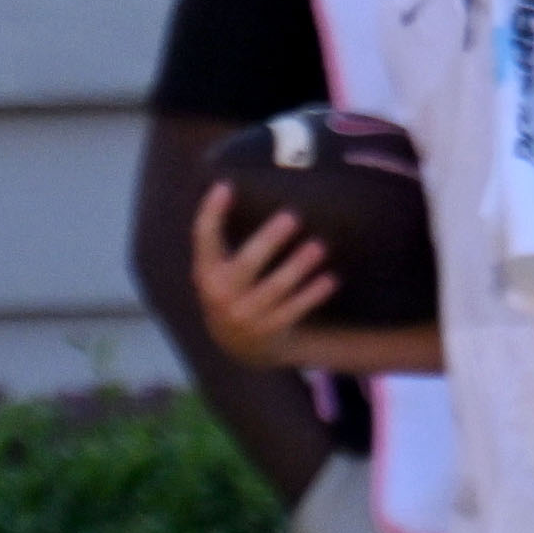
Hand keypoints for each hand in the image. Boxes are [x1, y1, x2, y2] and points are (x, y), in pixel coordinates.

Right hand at [186, 186, 343, 364]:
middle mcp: (221, 295)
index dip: (212, 212)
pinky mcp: (270, 331)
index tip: (226, 186)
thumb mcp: (217, 270)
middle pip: (247, 263)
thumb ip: (221, 242)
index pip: (204, 238)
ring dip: (298, 266)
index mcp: (206, 273)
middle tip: (293, 216)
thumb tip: (229, 188)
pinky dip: (312, 294)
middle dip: (270, 240)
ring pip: (276, 288)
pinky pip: (295, 309)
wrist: (239, 346)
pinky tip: (329, 278)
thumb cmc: (231, 291)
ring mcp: (245, 316)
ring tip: (319, 246)